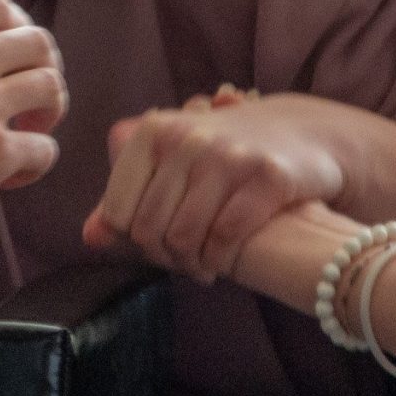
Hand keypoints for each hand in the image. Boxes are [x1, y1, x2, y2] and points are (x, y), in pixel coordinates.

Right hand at [0, 0, 65, 243]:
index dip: (15, 27)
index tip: (12, 52)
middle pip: (37, 43)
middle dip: (42, 64)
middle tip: (30, 93)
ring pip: (50, 88)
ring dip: (48, 109)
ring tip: (29, 130)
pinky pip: (44, 150)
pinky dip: (38, 161)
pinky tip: (14, 177)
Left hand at [82, 90, 357, 280]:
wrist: (305, 134)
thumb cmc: (225, 156)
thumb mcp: (172, 162)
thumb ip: (128, 197)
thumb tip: (90, 237)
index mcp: (154, 130)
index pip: (119, 211)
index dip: (133, 240)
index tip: (155, 245)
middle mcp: (189, 137)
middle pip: (150, 229)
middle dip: (165, 257)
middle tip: (183, 262)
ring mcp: (230, 155)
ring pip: (185, 236)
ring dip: (192, 264)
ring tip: (202, 266)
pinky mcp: (268, 176)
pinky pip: (226, 236)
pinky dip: (220, 260)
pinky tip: (222, 262)